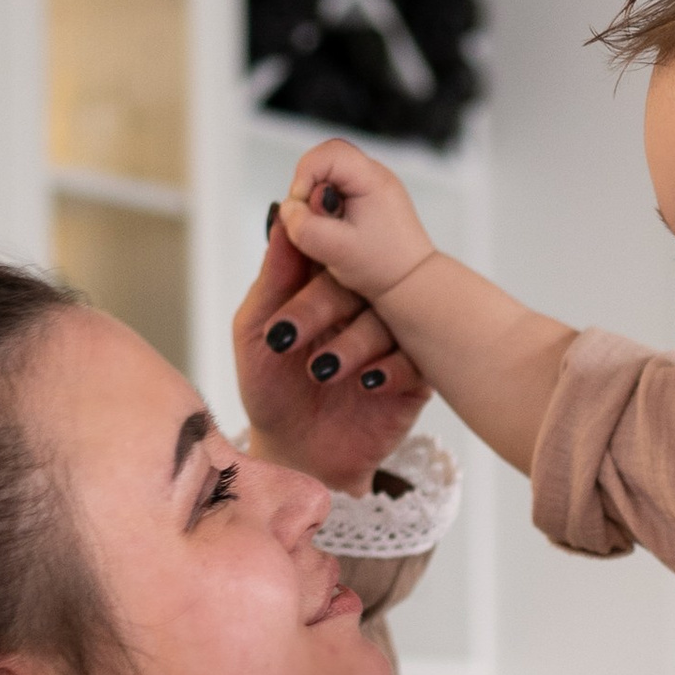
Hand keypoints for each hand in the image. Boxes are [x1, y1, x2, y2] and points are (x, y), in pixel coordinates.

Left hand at [231, 218, 428, 497]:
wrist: (297, 457)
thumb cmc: (270, 391)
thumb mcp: (256, 332)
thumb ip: (273, 278)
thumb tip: (283, 217)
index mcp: (328, 285)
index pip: (334, 248)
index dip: (319, 248)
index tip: (297, 259)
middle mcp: (364, 306)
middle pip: (362, 280)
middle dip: (323, 304)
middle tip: (287, 336)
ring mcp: (392, 340)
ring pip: (392, 318)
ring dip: (355, 342)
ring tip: (321, 372)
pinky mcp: (414, 378)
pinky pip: (418, 360)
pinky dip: (392, 369)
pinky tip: (367, 384)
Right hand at [276, 139, 438, 307]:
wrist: (411, 283)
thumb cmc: (383, 268)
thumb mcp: (337, 251)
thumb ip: (306, 228)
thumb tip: (287, 209)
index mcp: (372, 179)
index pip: (329, 154)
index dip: (305, 175)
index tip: (300, 206)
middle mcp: (374, 175)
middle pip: (326, 162)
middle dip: (308, 189)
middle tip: (309, 220)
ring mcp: (371, 186)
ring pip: (328, 177)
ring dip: (316, 201)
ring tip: (325, 229)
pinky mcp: (367, 199)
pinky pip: (336, 191)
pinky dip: (325, 209)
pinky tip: (333, 231)